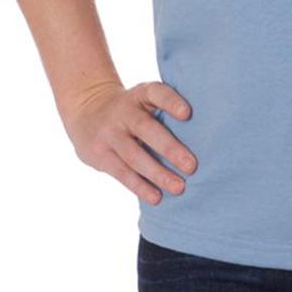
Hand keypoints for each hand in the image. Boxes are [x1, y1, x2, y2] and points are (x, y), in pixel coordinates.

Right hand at [62, 79, 197, 204]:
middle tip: (192, 166)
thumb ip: (165, 109)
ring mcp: (109, 133)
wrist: (86, 110)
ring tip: (179, 187)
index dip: (171, 102)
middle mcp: (123, 112)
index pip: (156, 93)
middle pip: (147, 129)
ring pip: (135, 156)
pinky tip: (157, 197)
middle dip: (170, 149)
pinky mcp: (100, 154)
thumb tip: (205, 132)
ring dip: (158, 174)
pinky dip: (140, 187)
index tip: (188, 113)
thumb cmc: (131, 109)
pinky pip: (122, 173)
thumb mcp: (143, 98)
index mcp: (140, 94)